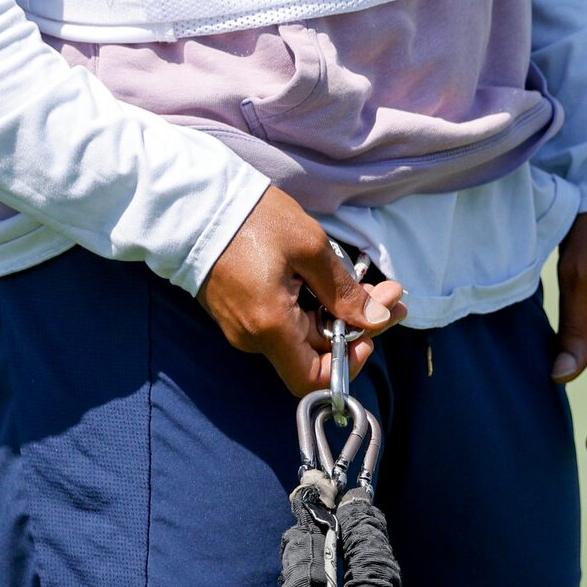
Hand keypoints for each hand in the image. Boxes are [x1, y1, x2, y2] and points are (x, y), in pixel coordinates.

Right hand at [196, 186, 404, 396]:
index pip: (311, 380)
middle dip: (357, 326)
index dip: (348, 363)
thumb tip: (377, 319)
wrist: (196, 206)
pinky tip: (333, 282)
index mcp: (269, 327)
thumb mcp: (310, 247)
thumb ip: (344, 290)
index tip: (372, 327)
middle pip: (314, 353)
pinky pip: (285, 323)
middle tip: (390, 293)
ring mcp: (244, 328)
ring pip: (302, 337)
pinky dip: (314, 308)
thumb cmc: (253, 220)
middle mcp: (253, 338)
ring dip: (339, 314)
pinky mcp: (242, 313)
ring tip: (369, 283)